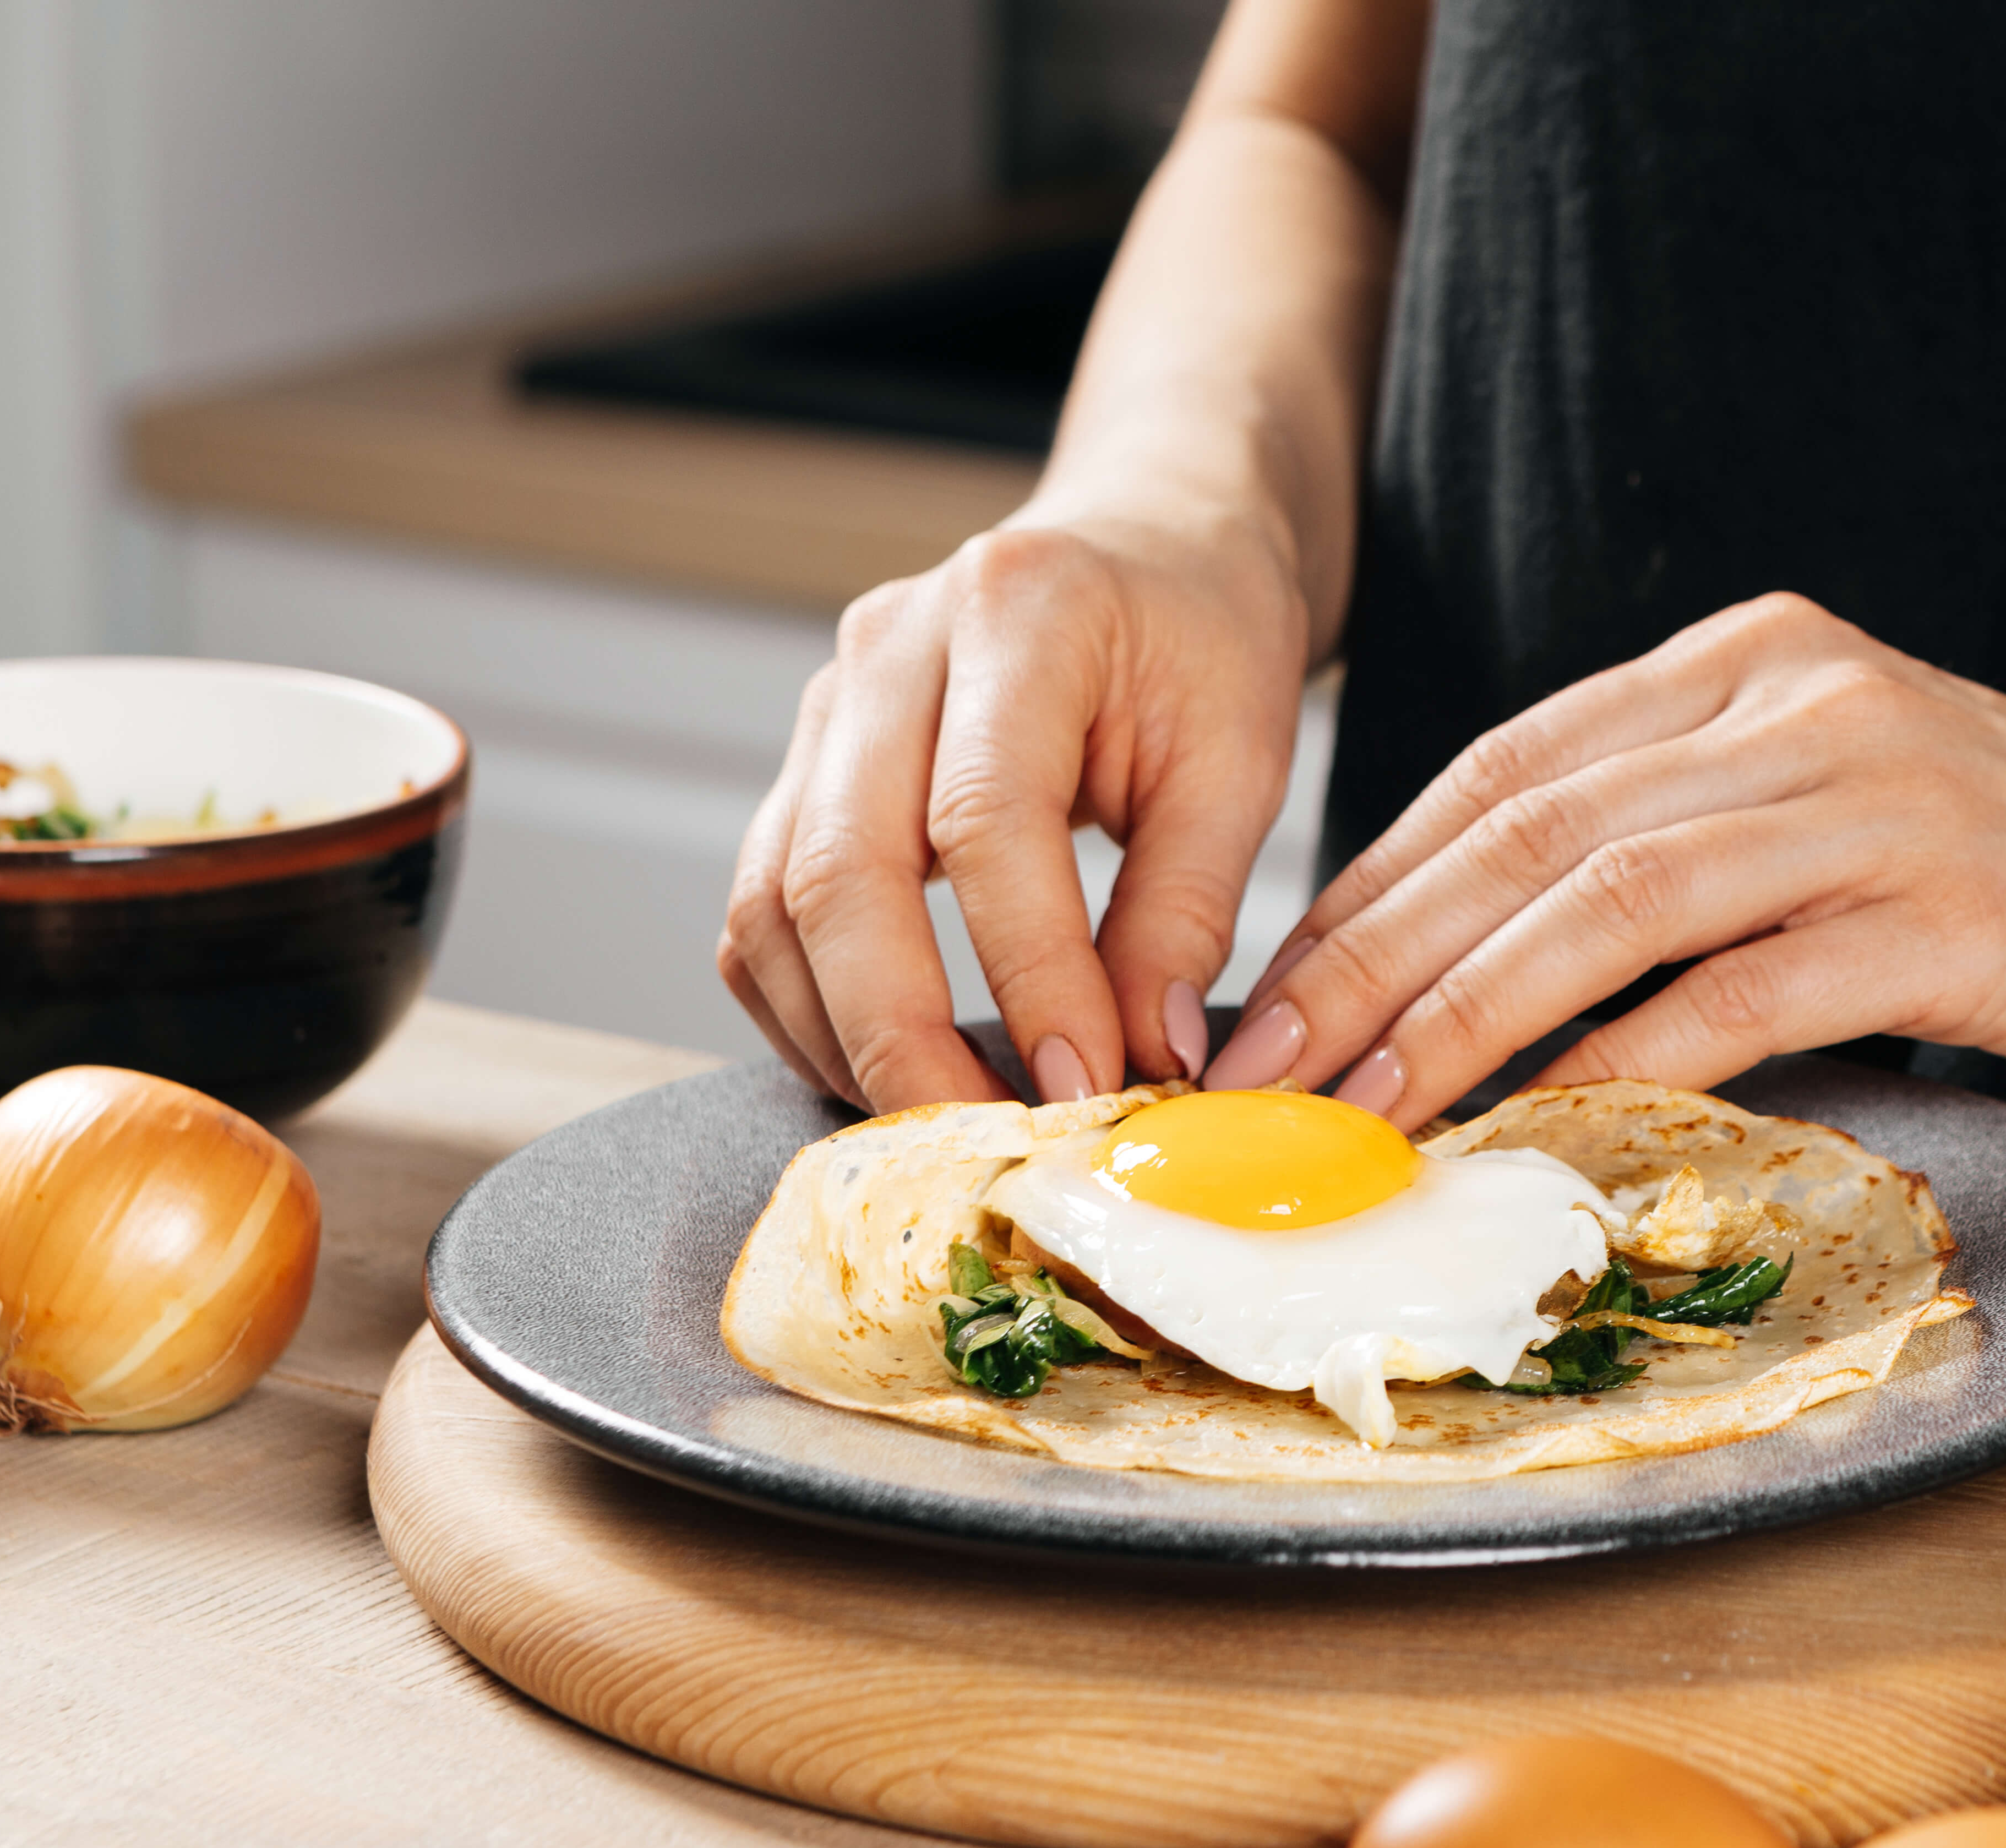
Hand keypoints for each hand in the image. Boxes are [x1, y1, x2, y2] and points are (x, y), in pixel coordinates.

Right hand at [721, 508, 1308, 1111]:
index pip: (984, 822)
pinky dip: (812, 1011)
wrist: (1151, 548)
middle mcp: (890, 649)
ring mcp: (827, 707)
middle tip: (985, 1141)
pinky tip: (891, 1069)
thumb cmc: (1203, 640)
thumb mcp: (1242, 755)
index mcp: (1015, 611)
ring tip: (943, 1126)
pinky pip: (762, 915)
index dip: (1028, 972)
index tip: (1089, 1083)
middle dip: (900, 1033)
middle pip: (837, 870)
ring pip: (772, 904)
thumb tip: (1148, 1056)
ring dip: (843, 1038)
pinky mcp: (806, 769)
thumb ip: (1189, 905)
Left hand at [1204, 593, 2005, 1128]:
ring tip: (1372, 1103)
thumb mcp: (1825, 792)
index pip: (1510, 768)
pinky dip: (1628, 1054)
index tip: (1280, 986)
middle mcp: (1800, 707)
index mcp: (1750, 662)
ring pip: (1615, 899)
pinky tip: (1542, 1115)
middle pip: (1532, 829)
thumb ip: (1675, 833)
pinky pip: (1749, 987)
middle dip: (1379, 953)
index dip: (1376, 880)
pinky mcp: (1951, 911)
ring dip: (1470, 1009)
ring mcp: (1878, 802)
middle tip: (1276, 1061)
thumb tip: (1482, 950)